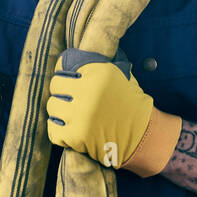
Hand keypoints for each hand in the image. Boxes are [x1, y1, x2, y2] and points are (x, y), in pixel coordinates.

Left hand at [47, 49, 183, 176]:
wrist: (144, 135)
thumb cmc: (130, 104)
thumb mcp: (118, 75)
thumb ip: (95, 66)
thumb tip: (68, 61)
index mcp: (97, 73)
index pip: (62, 68)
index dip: (64, 76)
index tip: (68, 82)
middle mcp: (87, 91)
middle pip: (55, 86)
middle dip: (61, 93)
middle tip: (70, 100)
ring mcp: (80, 114)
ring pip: (52, 107)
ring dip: (59, 112)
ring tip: (71, 115)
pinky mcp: (76, 135)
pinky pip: (54, 130)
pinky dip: (59, 131)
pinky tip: (69, 130)